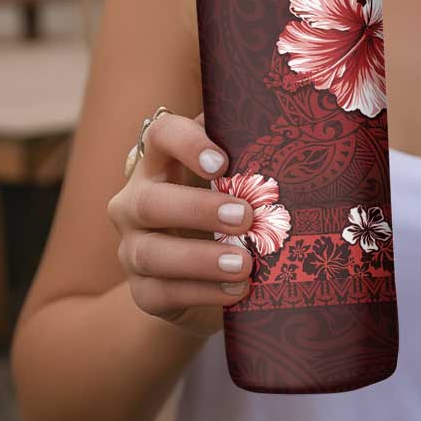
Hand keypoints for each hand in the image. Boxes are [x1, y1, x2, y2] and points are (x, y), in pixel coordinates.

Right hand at [107, 110, 253, 336]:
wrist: (202, 275)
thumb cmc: (225, 208)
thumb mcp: (234, 179)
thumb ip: (248, 153)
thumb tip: (289, 128)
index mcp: (160, 162)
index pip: (160, 134)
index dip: (186, 143)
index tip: (221, 163)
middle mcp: (135, 201)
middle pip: (150, 200)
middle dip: (198, 209)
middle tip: (246, 216)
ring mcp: (132, 248)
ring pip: (152, 253)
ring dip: (201, 258)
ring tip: (245, 264)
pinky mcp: (142, 291)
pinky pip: (162, 293)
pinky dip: (203, 292)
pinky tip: (236, 289)